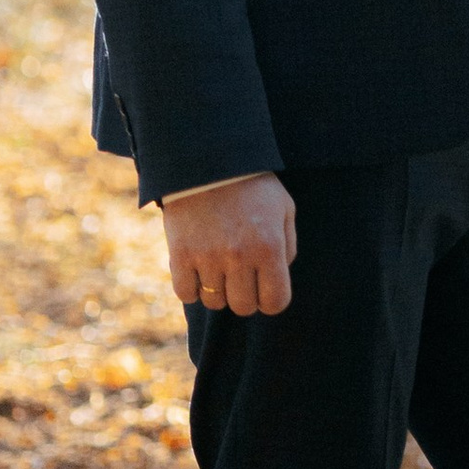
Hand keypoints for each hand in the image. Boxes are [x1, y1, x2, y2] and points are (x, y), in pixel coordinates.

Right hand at [162, 172, 296, 317]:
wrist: (209, 161)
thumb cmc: (252, 186)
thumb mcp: (284, 209)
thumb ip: (288, 247)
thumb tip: (277, 279)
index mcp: (269, 247)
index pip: (275, 302)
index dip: (271, 300)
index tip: (265, 289)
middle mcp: (240, 256)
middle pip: (243, 307)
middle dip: (245, 297)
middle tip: (241, 277)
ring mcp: (208, 257)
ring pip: (214, 302)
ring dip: (218, 291)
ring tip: (219, 267)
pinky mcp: (180, 254)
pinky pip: (185, 294)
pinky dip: (192, 288)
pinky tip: (197, 271)